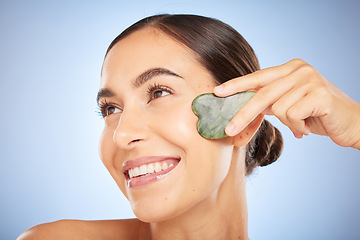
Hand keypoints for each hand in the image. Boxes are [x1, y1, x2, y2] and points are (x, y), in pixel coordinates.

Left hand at [214, 59, 359, 149]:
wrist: (351, 123)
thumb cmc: (317, 115)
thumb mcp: (289, 105)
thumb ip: (269, 102)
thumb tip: (241, 108)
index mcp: (290, 68)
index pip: (257, 76)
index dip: (236, 85)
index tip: (217, 92)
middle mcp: (299, 69)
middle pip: (261, 93)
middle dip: (242, 114)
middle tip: (228, 130)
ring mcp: (310, 79)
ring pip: (278, 108)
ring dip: (288, 123)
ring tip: (301, 124)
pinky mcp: (319, 93)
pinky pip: (292, 115)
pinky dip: (298, 126)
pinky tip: (309, 125)